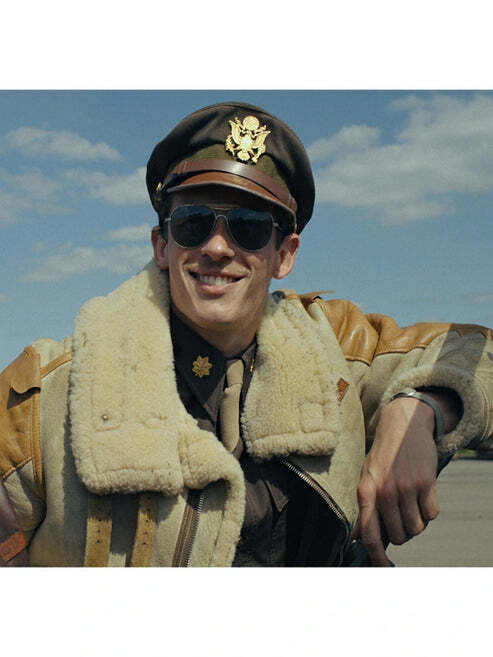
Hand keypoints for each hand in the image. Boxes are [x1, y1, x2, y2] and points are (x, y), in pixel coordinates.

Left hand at [352, 397, 439, 565]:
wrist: (403, 425)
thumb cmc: (383, 456)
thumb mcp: (366, 477)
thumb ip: (363, 508)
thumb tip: (356, 537)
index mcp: (365, 492)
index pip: (369, 535)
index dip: (377, 557)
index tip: (384, 569)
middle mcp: (384, 492)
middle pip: (400, 536)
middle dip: (402, 531)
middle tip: (401, 513)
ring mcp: (406, 488)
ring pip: (417, 528)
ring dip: (417, 521)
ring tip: (411, 501)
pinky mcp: (426, 483)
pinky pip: (432, 514)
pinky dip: (429, 509)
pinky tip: (422, 493)